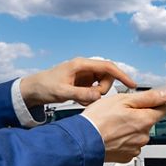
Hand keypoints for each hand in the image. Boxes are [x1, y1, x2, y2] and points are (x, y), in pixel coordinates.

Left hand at [20, 58, 135, 107]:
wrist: (33, 89)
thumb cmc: (44, 86)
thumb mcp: (62, 92)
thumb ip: (81, 94)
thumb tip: (98, 96)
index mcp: (81, 64)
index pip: (108, 67)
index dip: (122, 75)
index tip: (132, 84)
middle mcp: (85, 68)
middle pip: (107, 77)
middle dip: (103, 89)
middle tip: (92, 98)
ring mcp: (85, 75)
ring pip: (102, 84)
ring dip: (97, 94)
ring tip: (82, 100)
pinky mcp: (83, 82)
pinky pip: (95, 90)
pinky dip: (91, 97)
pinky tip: (80, 100)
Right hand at [82, 89, 165, 162]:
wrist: (82, 142)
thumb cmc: (98, 120)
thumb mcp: (122, 100)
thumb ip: (147, 97)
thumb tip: (165, 94)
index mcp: (145, 121)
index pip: (162, 109)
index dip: (155, 102)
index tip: (146, 100)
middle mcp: (143, 136)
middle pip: (148, 122)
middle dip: (138, 116)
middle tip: (120, 112)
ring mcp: (135, 148)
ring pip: (138, 134)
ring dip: (129, 128)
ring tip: (113, 124)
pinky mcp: (126, 156)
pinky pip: (129, 145)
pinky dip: (122, 140)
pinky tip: (112, 135)